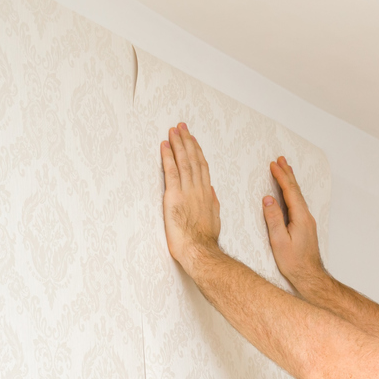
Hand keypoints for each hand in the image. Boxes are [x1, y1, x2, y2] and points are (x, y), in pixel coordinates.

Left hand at [161, 122, 220, 267]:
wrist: (199, 250)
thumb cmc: (205, 241)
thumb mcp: (214, 220)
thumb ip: (213, 203)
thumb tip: (212, 192)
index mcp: (207, 195)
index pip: (202, 168)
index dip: (197, 152)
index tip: (194, 140)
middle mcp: (198, 189)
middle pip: (193, 159)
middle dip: (187, 141)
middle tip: (182, 127)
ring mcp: (187, 191)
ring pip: (183, 161)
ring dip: (178, 144)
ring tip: (173, 131)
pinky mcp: (174, 196)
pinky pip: (171, 171)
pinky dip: (168, 157)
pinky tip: (164, 146)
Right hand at [263, 156, 325, 288]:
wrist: (310, 276)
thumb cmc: (294, 263)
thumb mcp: (279, 241)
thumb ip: (273, 219)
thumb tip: (267, 199)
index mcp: (300, 217)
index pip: (290, 191)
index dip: (281, 176)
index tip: (273, 164)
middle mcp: (306, 217)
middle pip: (296, 190)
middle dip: (287, 174)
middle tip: (281, 159)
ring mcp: (307, 221)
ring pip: (298, 196)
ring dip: (291, 182)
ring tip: (286, 170)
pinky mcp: (306, 227)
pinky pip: (298, 203)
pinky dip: (292, 193)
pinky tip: (290, 193)